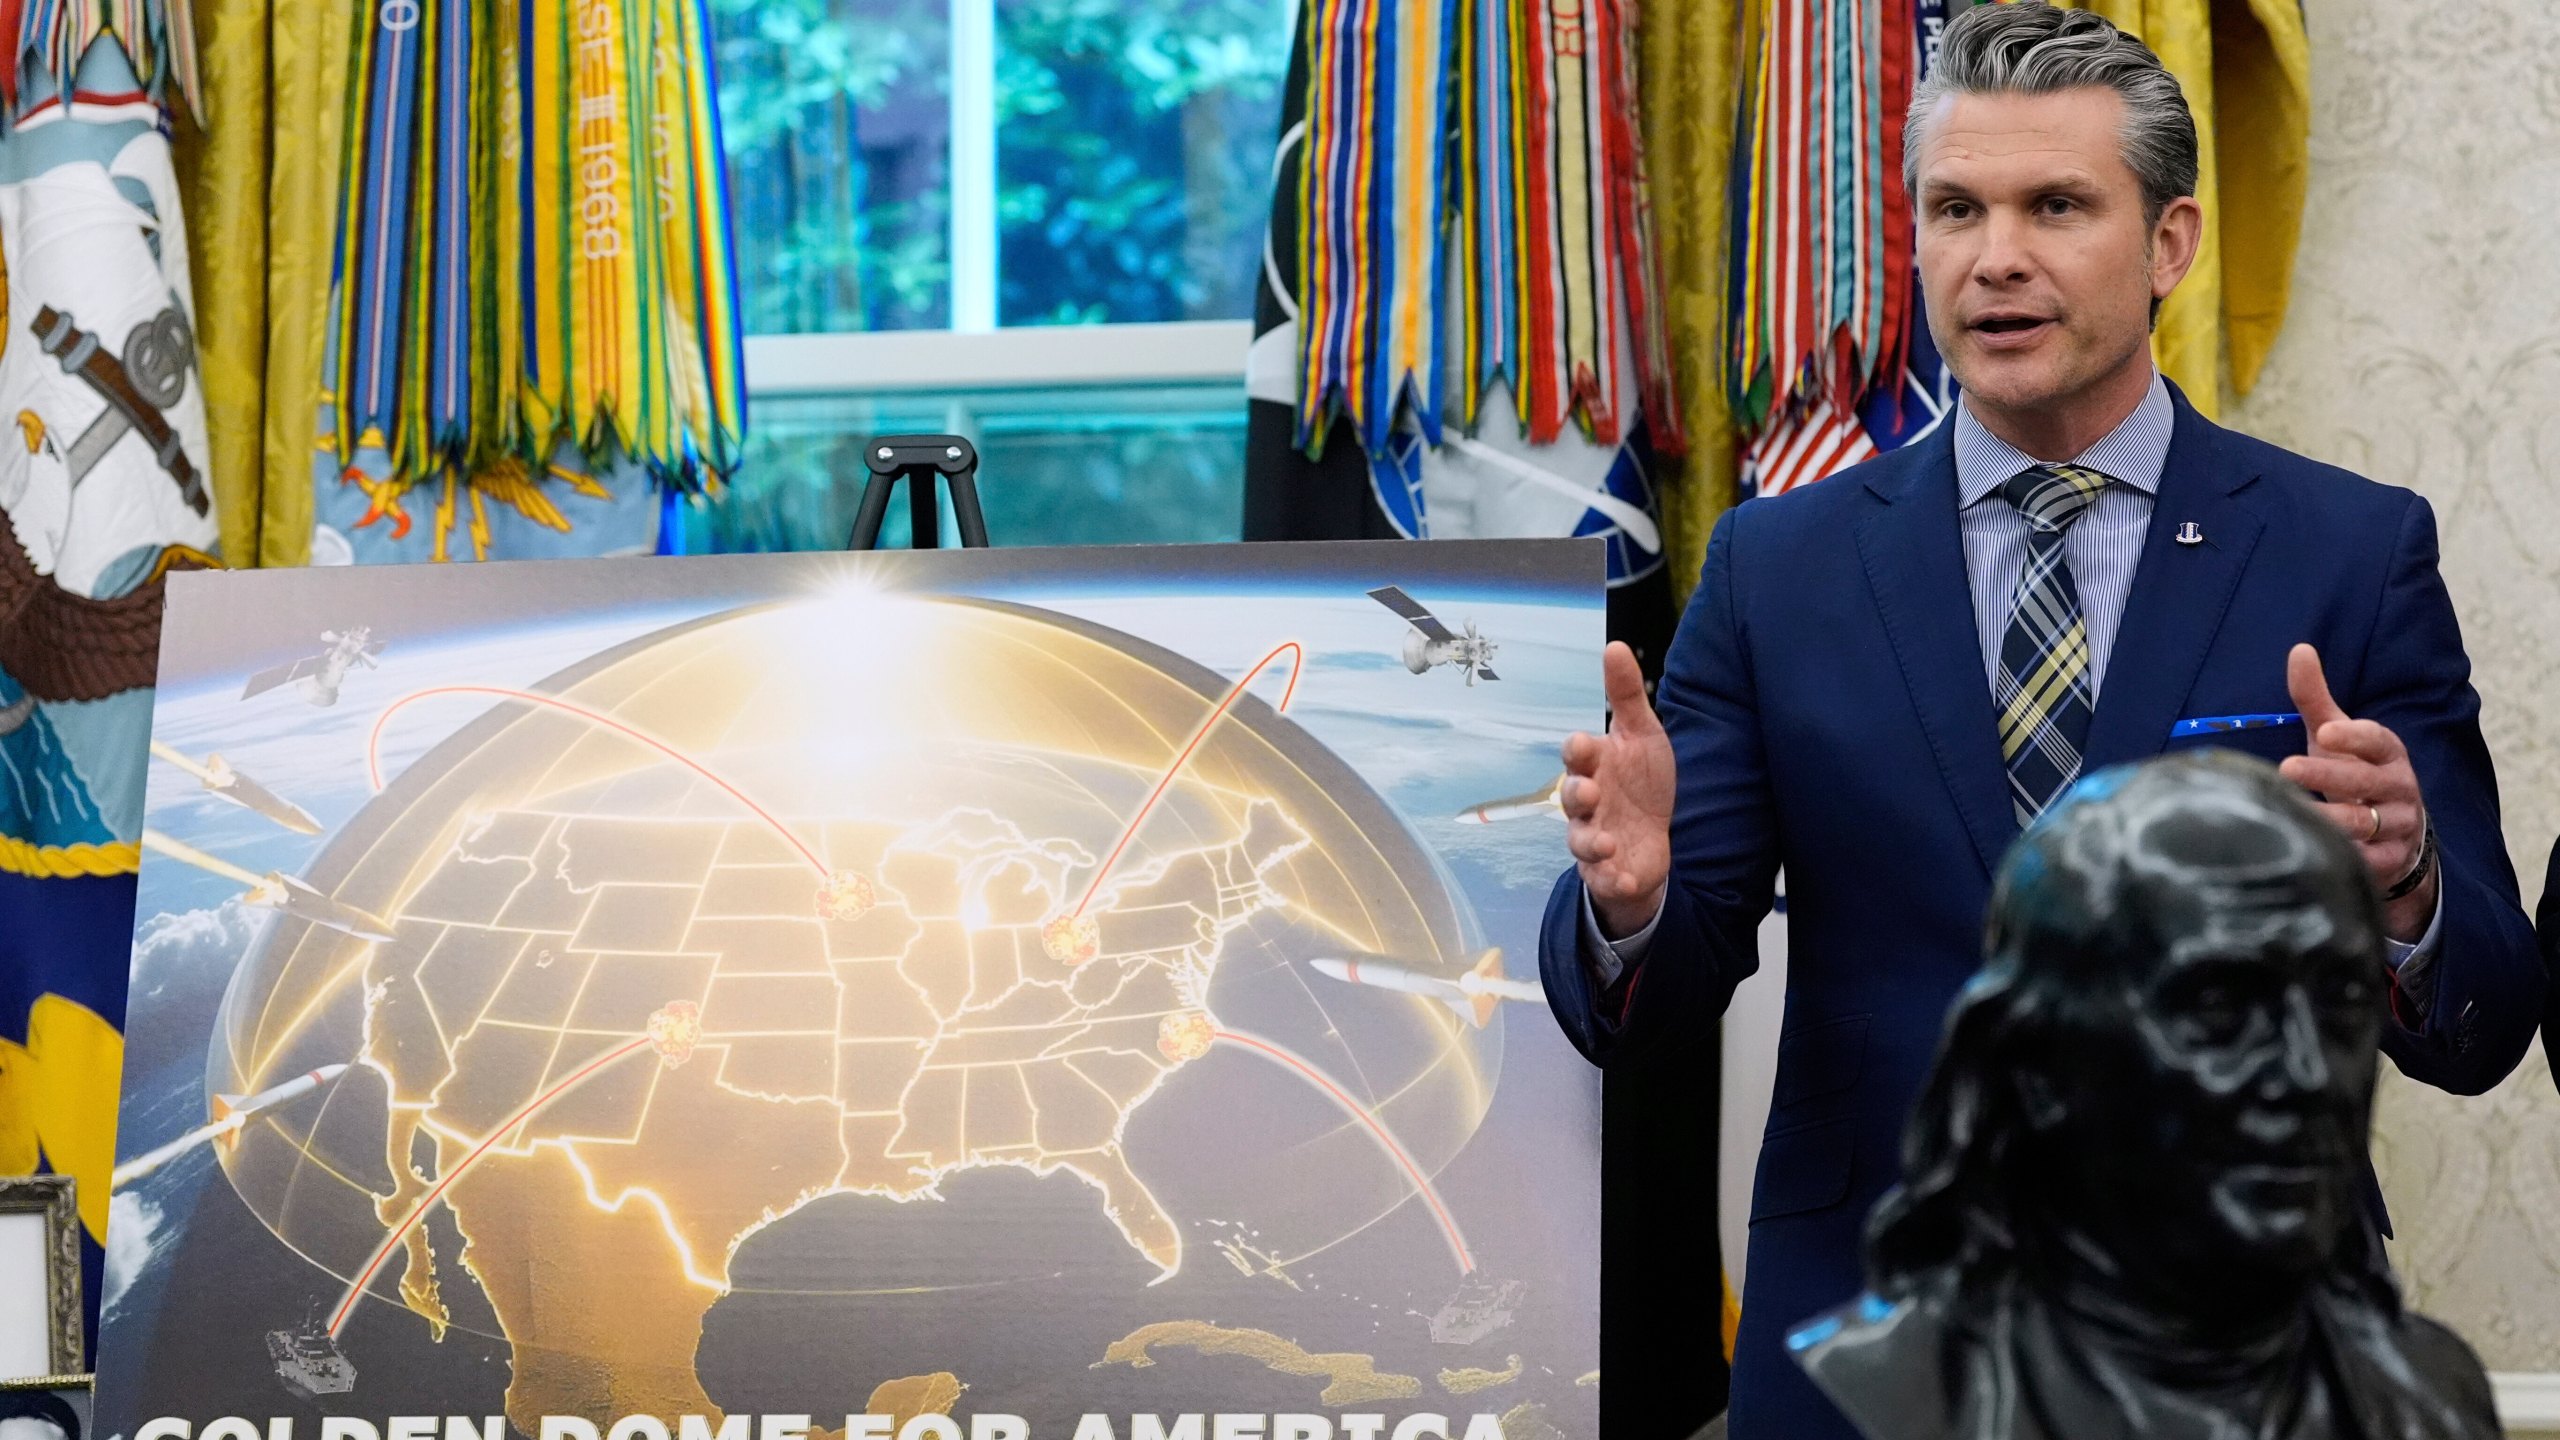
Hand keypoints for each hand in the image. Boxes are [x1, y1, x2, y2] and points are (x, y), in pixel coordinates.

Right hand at [1562, 642, 1675, 938]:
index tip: (1584, 744)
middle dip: (1578, 795)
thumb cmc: (1640, 783)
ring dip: (1592, 842)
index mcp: (1594, 767)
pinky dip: (1613, 880)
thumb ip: (1626, 695)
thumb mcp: (1641, 735)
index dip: (1578, 752)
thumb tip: (1613, 645)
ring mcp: (1594, 838)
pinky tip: (1628, 878)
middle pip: (1571, 798)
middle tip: (1590, 792)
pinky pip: (1603, 878)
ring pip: (1581, 841)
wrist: (1652, 840)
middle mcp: (1587, 803)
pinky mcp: (1607, 871)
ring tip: (1609, 843)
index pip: (1576, 756)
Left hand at [2279, 643, 2436, 940]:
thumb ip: (2315, 698)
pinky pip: (2368, 862)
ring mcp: (2397, 827)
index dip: (2354, 736)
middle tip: (2287, 768)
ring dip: (2332, 820)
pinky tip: (2316, 854)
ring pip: (2365, 824)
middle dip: (2328, 776)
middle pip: (2364, 783)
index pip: (2378, 741)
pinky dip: (2346, 859)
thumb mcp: (2334, 736)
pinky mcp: (2389, 862)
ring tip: (2295, 814)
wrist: (2397, 835)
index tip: (2324, 731)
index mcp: (2387, 755)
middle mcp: (2398, 789)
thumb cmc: (2353, 773)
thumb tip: (2299, 648)